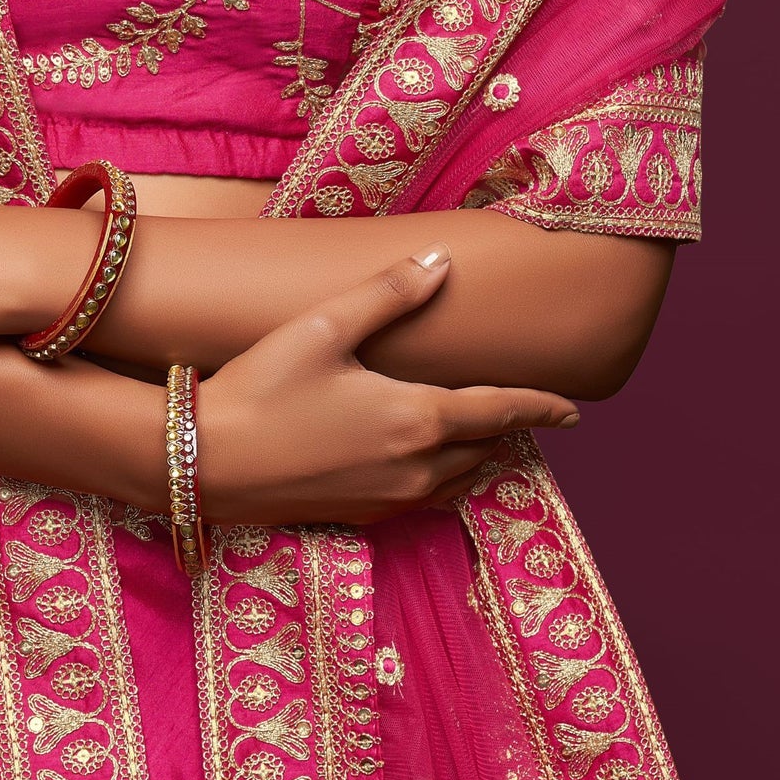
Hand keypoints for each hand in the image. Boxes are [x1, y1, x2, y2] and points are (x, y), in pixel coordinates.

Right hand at [195, 250, 578, 525]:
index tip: (574, 411)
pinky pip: (425, 499)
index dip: (541, 408)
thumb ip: (388, 295)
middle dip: (508, 430)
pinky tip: (427, 462)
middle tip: (527, 413)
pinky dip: (442, 478)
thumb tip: (441, 264)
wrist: (204, 462)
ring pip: (457, 480)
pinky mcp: (361, 515)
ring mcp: (389, 498)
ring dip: (477, 456)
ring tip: (484, 434)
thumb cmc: (261, 389)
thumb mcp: (324, 329)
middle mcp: (415, 467)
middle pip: (484, 449)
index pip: (501, 412)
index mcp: (417, 418)